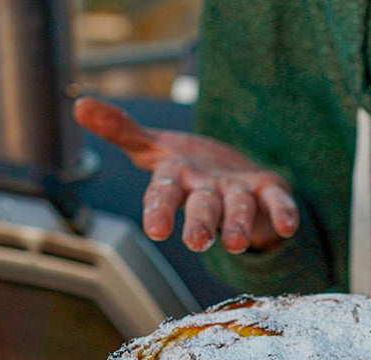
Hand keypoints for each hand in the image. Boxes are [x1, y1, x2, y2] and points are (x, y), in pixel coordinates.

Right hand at [73, 97, 298, 252]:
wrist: (234, 181)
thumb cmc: (191, 170)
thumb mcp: (157, 147)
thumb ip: (124, 130)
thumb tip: (80, 104)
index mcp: (180, 181)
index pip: (164, 195)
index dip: (159, 211)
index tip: (156, 231)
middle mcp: (209, 193)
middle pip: (203, 207)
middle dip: (199, 223)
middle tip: (197, 242)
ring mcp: (238, 196)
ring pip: (238, 208)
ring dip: (237, 224)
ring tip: (238, 244)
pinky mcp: (267, 192)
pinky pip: (277, 203)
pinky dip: (284, 214)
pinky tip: (290, 227)